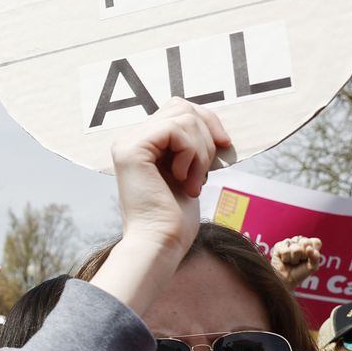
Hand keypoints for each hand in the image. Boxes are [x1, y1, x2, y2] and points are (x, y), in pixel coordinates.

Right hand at [89, 100, 231, 316]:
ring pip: (184, 118)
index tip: (224, 146)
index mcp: (140, 143)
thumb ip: (188, 143)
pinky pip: (176, 130)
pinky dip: (190, 154)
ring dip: (200, 152)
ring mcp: (127, 142)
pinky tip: (183, 179)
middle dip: (206, 135)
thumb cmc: (175, 217)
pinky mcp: (131, 150)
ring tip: (194, 182)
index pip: (178, 109)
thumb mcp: (188, 170)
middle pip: (182, 107)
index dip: (207, 122)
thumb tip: (209, 119)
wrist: (160, 243)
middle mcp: (129, 138)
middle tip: (206, 170)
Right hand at [270, 236, 322, 287]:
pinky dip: (286, 259)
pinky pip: (285, 251)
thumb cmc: (300, 272)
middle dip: (303, 255)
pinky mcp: (279, 246)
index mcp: (310, 245)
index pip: (316, 242)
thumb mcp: (313, 266)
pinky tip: (285, 260)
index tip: (310, 258)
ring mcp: (289, 242)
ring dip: (294, 259)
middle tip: (300, 260)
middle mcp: (299, 242)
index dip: (314, 250)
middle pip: (305, 242)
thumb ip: (315, 257)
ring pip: (296, 249)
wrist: (286, 280)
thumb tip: (309, 248)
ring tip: (292, 262)